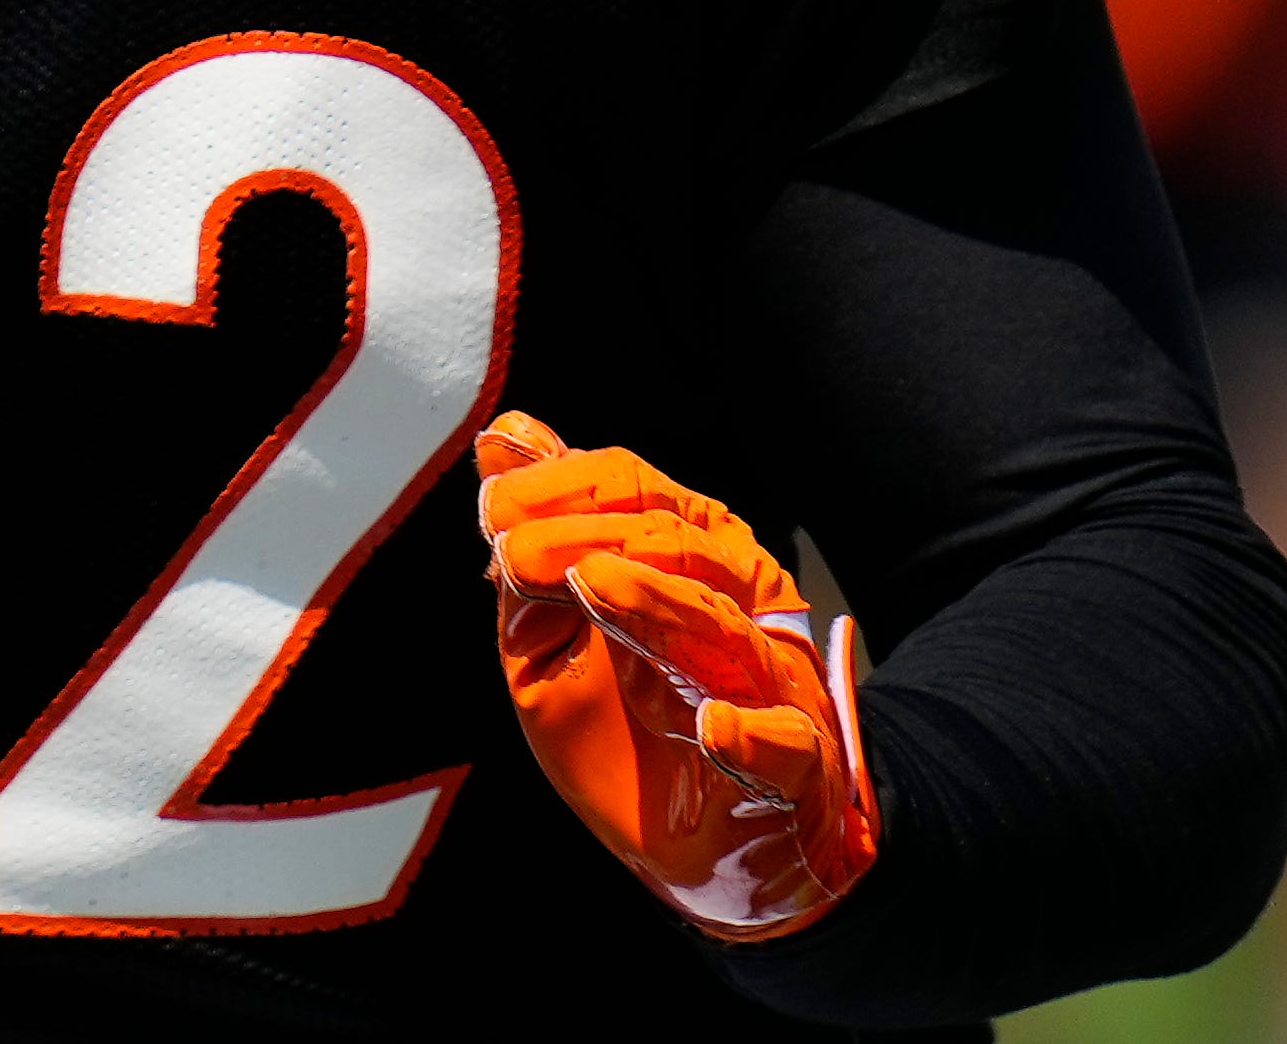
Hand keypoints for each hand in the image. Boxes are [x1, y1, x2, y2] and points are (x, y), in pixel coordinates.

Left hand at [477, 411, 880, 939]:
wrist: (709, 849)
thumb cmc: (627, 728)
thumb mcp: (553, 639)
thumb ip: (531, 549)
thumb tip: (504, 436)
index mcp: (684, 561)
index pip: (632, 490)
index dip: (560, 488)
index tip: (493, 512)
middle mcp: (735, 606)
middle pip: (677, 543)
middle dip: (589, 537)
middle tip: (515, 555)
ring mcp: (767, 688)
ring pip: (725, 628)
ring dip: (658, 605)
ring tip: (594, 584)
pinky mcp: (793, 773)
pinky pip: (786, 747)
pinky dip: (754, 739)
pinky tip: (714, 729)